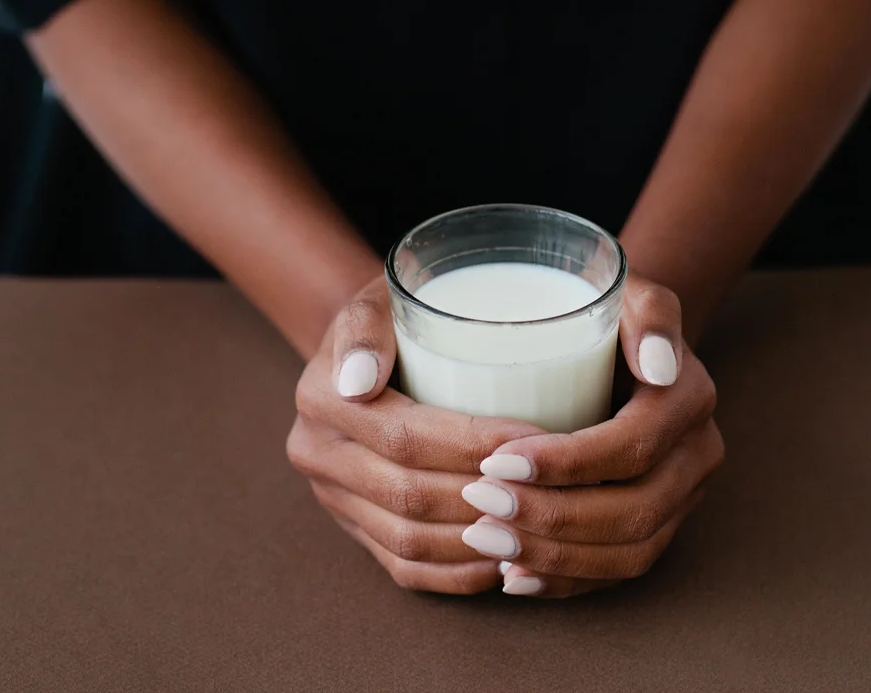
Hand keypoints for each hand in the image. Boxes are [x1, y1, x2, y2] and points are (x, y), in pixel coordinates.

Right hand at [287, 278, 545, 592]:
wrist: (376, 354)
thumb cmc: (400, 318)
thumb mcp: (383, 297)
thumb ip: (366, 323)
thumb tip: (359, 380)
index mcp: (320, 396)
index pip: (405, 434)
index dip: (475, 443)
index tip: (539, 437)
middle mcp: (316, 454)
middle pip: (410, 493)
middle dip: (487, 495)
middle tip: (553, 488)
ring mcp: (334, 500)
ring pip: (409, 540)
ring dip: (478, 541)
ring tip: (538, 526)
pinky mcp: (354, 532)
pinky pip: (405, 569)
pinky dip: (459, 573)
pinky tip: (506, 560)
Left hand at [462, 275, 723, 597]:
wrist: (622, 343)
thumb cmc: (605, 312)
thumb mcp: (625, 290)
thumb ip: (648, 310)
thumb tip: (658, 365)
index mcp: (689, 400)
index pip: (632, 447)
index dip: (566, 464)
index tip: (496, 461)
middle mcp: (696, 456)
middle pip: (633, 511)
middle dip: (552, 517)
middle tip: (479, 506)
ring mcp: (681, 499)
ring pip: (629, 553)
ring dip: (555, 557)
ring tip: (486, 541)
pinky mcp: (658, 528)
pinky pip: (618, 573)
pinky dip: (566, 581)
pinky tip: (513, 576)